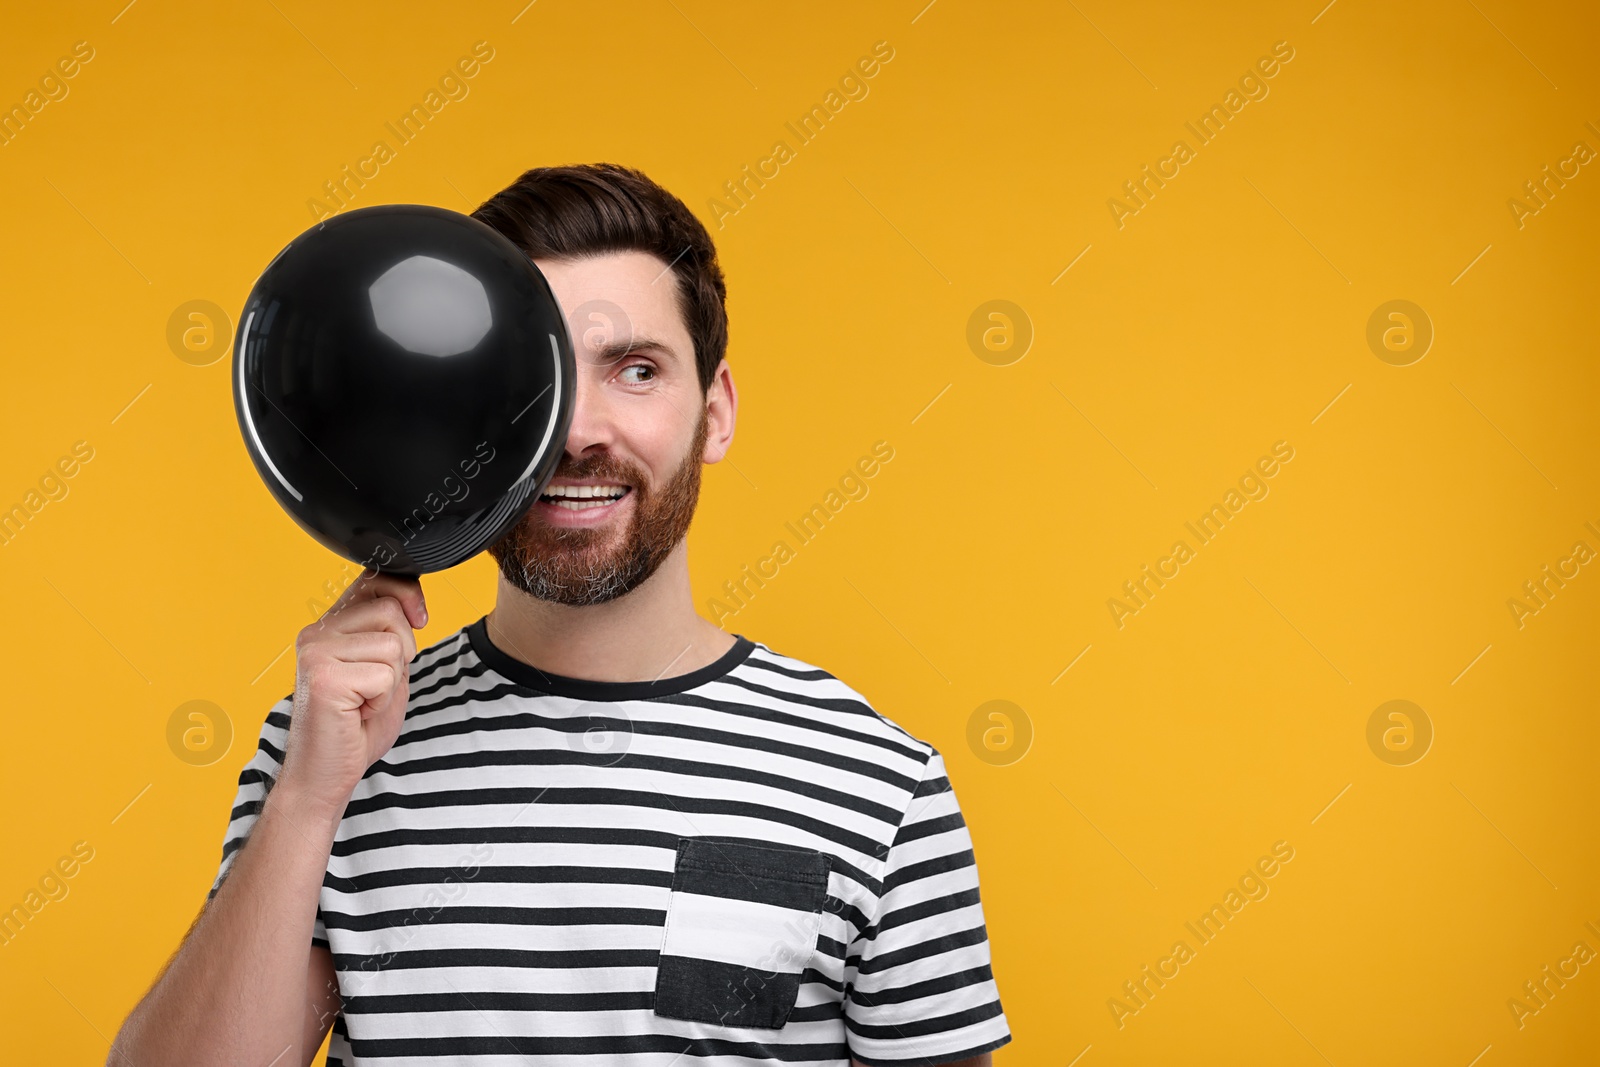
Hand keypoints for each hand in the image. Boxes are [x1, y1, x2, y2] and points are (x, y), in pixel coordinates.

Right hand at [277, 569, 426, 818]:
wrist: (325, 775)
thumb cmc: (356, 725)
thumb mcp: (385, 666)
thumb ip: (394, 630)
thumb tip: (412, 600)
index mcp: (328, 624)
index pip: (377, 579)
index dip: (408, 595)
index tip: (419, 620)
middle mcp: (316, 632)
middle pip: (391, 610)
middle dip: (402, 651)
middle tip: (375, 684)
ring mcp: (316, 653)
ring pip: (393, 645)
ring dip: (391, 681)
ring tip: (364, 700)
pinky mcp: (324, 678)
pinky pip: (385, 675)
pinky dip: (383, 700)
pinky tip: (358, 712)